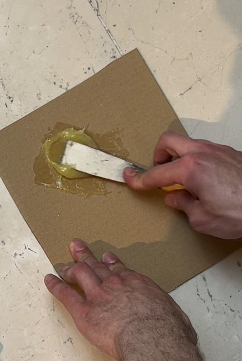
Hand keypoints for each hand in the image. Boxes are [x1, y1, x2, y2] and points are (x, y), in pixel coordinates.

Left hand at [44, 240, 195, 360]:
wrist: (152, 339)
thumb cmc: (169, 331)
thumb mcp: (176, 317)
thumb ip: (170, 315)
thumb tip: (176, 323)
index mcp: (136, 284)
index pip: (119, 269)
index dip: (109, 262)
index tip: (104, 257)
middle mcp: (114, 284)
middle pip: (95, 266)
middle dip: (84, 255)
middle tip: (75, 246)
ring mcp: (97, 296)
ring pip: (79, 274)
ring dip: (69, 268)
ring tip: (61, 266)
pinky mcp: (84, 311)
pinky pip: (66, 294)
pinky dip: (56, 286)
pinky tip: (49, 280)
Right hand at [123, 131, 241, 238]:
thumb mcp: (202, 219)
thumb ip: (183, 205)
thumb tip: (175, 198)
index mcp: (190, 169)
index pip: (156, 174)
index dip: (139, 179)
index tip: (129, 178)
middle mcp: (203, 153)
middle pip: (167, 141)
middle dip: (157, 155)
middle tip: (158, 172)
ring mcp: (219, 151)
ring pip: (188, 144)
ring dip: (179, 157)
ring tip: (183, 179)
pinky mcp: (232, 154)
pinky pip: (205, 150)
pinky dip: (197, 160)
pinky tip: (204, 180)